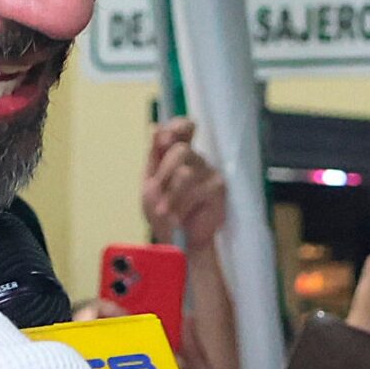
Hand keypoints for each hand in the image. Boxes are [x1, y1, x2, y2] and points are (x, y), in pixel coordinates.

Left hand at [140, 117, 227, 245]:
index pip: (184, 127)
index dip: (175, 128)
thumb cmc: (164, 211)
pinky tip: (177, 217)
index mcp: (178, 153)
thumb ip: (154, 157)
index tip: (163, 140)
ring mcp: (209, 172)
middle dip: (163, 174)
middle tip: (156, 196)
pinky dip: (180, 206)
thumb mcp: (151, 184)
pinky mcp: (218, 188)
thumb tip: (155, 128)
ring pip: (186, 173)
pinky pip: (196, 191)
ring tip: (163, 212)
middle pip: (181, 150)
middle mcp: (196, 158)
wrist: (177, 241)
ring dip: (170, 195)